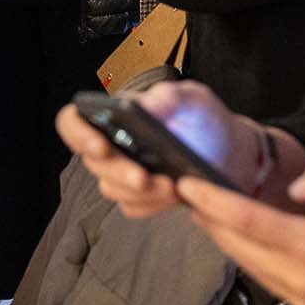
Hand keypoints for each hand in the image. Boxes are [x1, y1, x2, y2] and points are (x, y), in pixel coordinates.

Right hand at [54, 80, 254, 219]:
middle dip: (119, 172)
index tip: (100, 144)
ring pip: (111, 190)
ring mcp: (124, 173)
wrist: (232, 150)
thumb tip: (142, 105)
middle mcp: (112, 144)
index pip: (72, 122)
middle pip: (93, 163)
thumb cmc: (204, 118)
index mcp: (114, 114)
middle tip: (144, 177)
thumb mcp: (192, 98)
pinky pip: (133, 208)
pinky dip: (153, 205)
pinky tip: (176, 195)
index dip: (78, 133)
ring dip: (139, 193)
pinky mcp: (141, 197)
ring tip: (172, 186)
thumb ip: (169, 96)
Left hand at [180, 158, 304, 304]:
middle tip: (189, 192)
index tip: (186, 184)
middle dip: (208, 218)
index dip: (212, 201)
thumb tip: (294, 187)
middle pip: (236, 247)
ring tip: (209, 212)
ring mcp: (300, 301)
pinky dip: (249, 257)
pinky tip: (244, 240)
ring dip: (225, 239)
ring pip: (248, 266)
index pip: (247, 221)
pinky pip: (266, 280)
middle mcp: (299, 280)